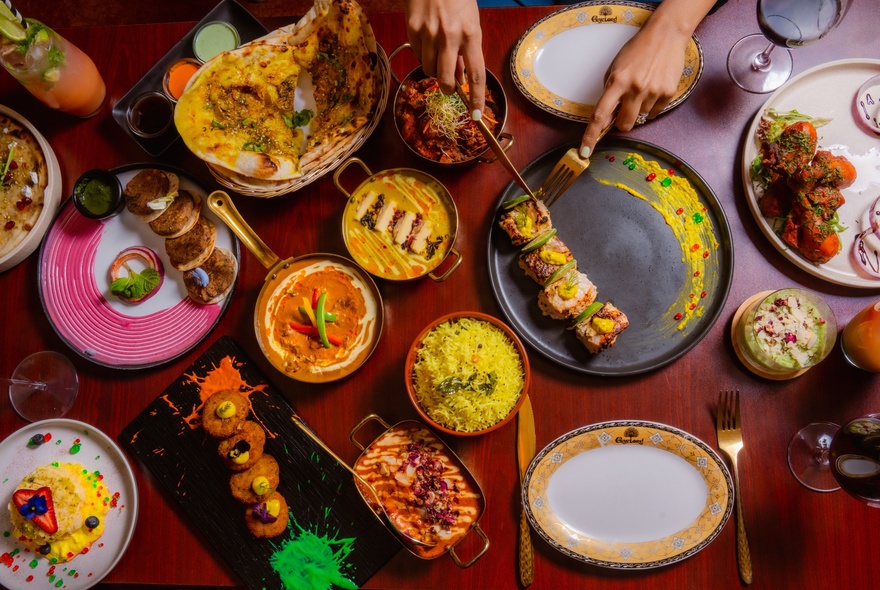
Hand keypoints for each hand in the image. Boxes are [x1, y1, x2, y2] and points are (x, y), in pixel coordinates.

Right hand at [404, 0, 485, 117]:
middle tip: (450, 87)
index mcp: (470, 34)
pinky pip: (418, 54)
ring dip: (434, 70)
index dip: (476, 97)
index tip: (476, 114)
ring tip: (438, 55)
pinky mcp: (412, 30)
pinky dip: (423, 54)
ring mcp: (429, 34)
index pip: (476, 74)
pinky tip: (427, 40)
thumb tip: (461, 76)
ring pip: (429, 69)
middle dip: (448, 88)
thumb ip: (467, 49)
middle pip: (446, 79)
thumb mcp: (470, 21)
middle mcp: (449, 36)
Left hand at [579, 0, 716, 157]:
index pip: (599, 115)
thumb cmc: (637, 51)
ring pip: (641, 118)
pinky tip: (653, 87)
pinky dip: (652, 105)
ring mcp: (653, 92)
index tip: (585, 151)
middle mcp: (635, 89)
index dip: (590, 136)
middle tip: (625, 107)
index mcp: (617, 82)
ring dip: (638, 109)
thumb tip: (606, 118)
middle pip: (624, 125)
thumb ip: (609, 92)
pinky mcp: (668, 93)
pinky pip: (655, 112)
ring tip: (643, 87)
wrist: (666, 35)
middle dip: (622, 121)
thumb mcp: (615, 68)